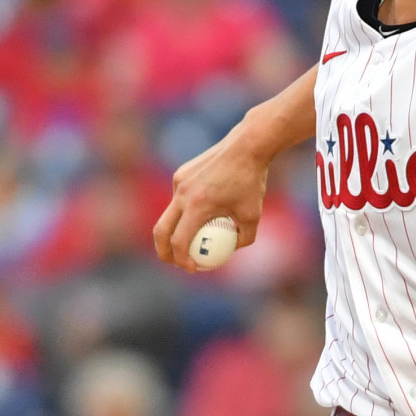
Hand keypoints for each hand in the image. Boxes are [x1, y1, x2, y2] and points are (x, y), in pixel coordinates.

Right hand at [152, 131, 269, 272]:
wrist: (246, 146)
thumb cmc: (252, 181)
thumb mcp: (254, 215)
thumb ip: (243, 238)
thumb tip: (230, 250)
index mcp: (197, 206)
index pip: (179, 241)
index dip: (181, 260)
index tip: (192, 268)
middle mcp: (182, 194)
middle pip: (161, 231)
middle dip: (163, 252)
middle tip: (176, 262)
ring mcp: (178, 182)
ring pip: (170, 214)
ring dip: (178, 228)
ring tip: (197, 235)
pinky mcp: (181, 174)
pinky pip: (180, 197)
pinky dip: (188, 209)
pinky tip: (210, 202)